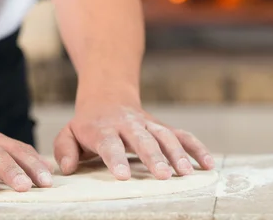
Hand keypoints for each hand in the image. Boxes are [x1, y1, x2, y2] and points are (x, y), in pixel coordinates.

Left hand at [53, 96, 214, 179]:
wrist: (108, 97)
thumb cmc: (88, 125)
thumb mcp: (69, 133)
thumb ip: (64, 149)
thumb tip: (68, 167)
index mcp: (103, 129)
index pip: (109, 143)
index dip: (115, 158)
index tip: (122, 175)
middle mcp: (128, 125)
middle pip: (142, 139)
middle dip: (153, 157)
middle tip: (163, 175)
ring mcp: (148, 124)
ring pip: (165, 136)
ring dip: (177, 153)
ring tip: (186, 173)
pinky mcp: (162, 127)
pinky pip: (182, 135)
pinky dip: (196, 148)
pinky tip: (208, 164)